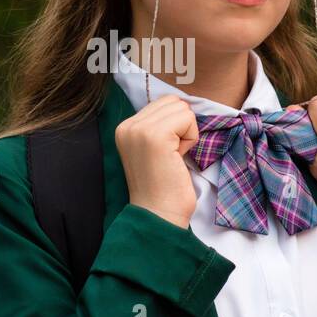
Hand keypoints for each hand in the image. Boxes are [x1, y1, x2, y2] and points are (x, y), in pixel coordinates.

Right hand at [116, 94, 199, 229]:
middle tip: (172, 154)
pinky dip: (191, 138)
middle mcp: (127, 125)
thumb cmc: (163, 186)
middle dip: (181, 126)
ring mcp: (139, 130)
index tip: (166, 152)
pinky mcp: (155, 136)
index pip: (162, 103)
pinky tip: (178, 157)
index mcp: (125, 128)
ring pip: (181, 108)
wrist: (158, 214)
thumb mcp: (153, 148)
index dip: (174, 125)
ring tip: (173, 156)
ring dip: (186, 132)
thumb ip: (160, 125)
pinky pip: (187, 118)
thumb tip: (183, 105)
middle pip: (172, 102)